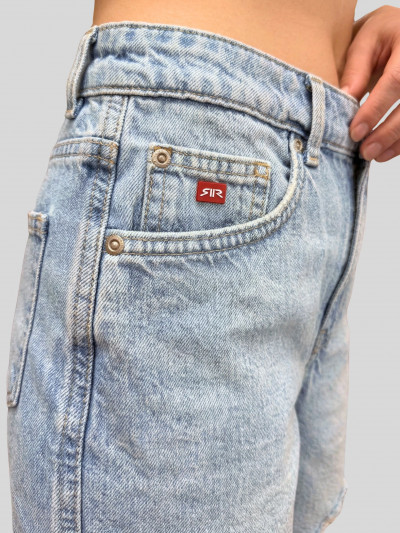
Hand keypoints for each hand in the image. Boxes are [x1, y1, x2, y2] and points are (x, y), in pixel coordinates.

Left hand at [340, 5, 399, 161]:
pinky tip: (386, 152)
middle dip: (388, 132)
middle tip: (365, 151)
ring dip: (396, 140)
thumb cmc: (381, 34)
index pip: (395, 81)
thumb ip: (355, 70)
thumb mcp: (364, 40)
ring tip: (374, 155)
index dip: (375, 109)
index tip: (356, 132)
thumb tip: (343, 102)